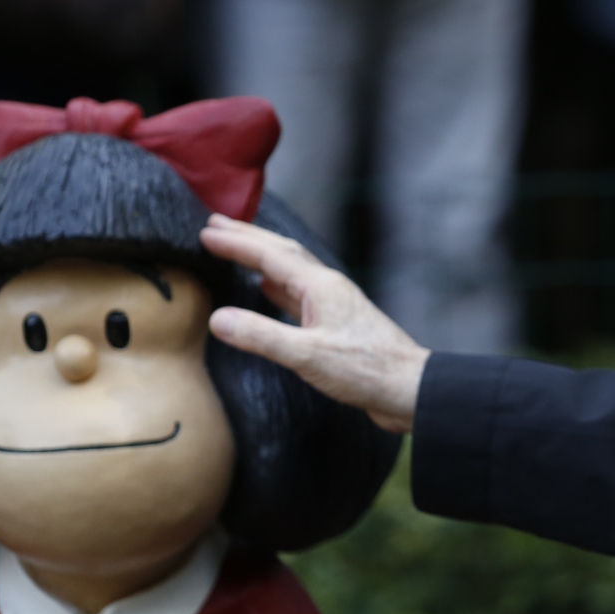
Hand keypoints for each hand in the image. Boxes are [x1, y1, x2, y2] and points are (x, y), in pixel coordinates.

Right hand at [201, 215, 428, 432]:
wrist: (409, 389)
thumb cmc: (366, 370)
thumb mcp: (306, 355)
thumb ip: (261, 336)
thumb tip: (217, 319)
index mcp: (320, 286)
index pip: (270, 255)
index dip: (236, 242)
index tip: (205, 231)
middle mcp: (327, 288)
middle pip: (282, 252)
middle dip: (248, 237)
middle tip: (216, 224)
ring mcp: (333, 306)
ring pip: (291, 272)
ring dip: (262, 258)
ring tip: (238, 250)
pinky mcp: (337, 326)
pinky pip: (299, 295)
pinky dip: (277, 287)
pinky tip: (268, 291)